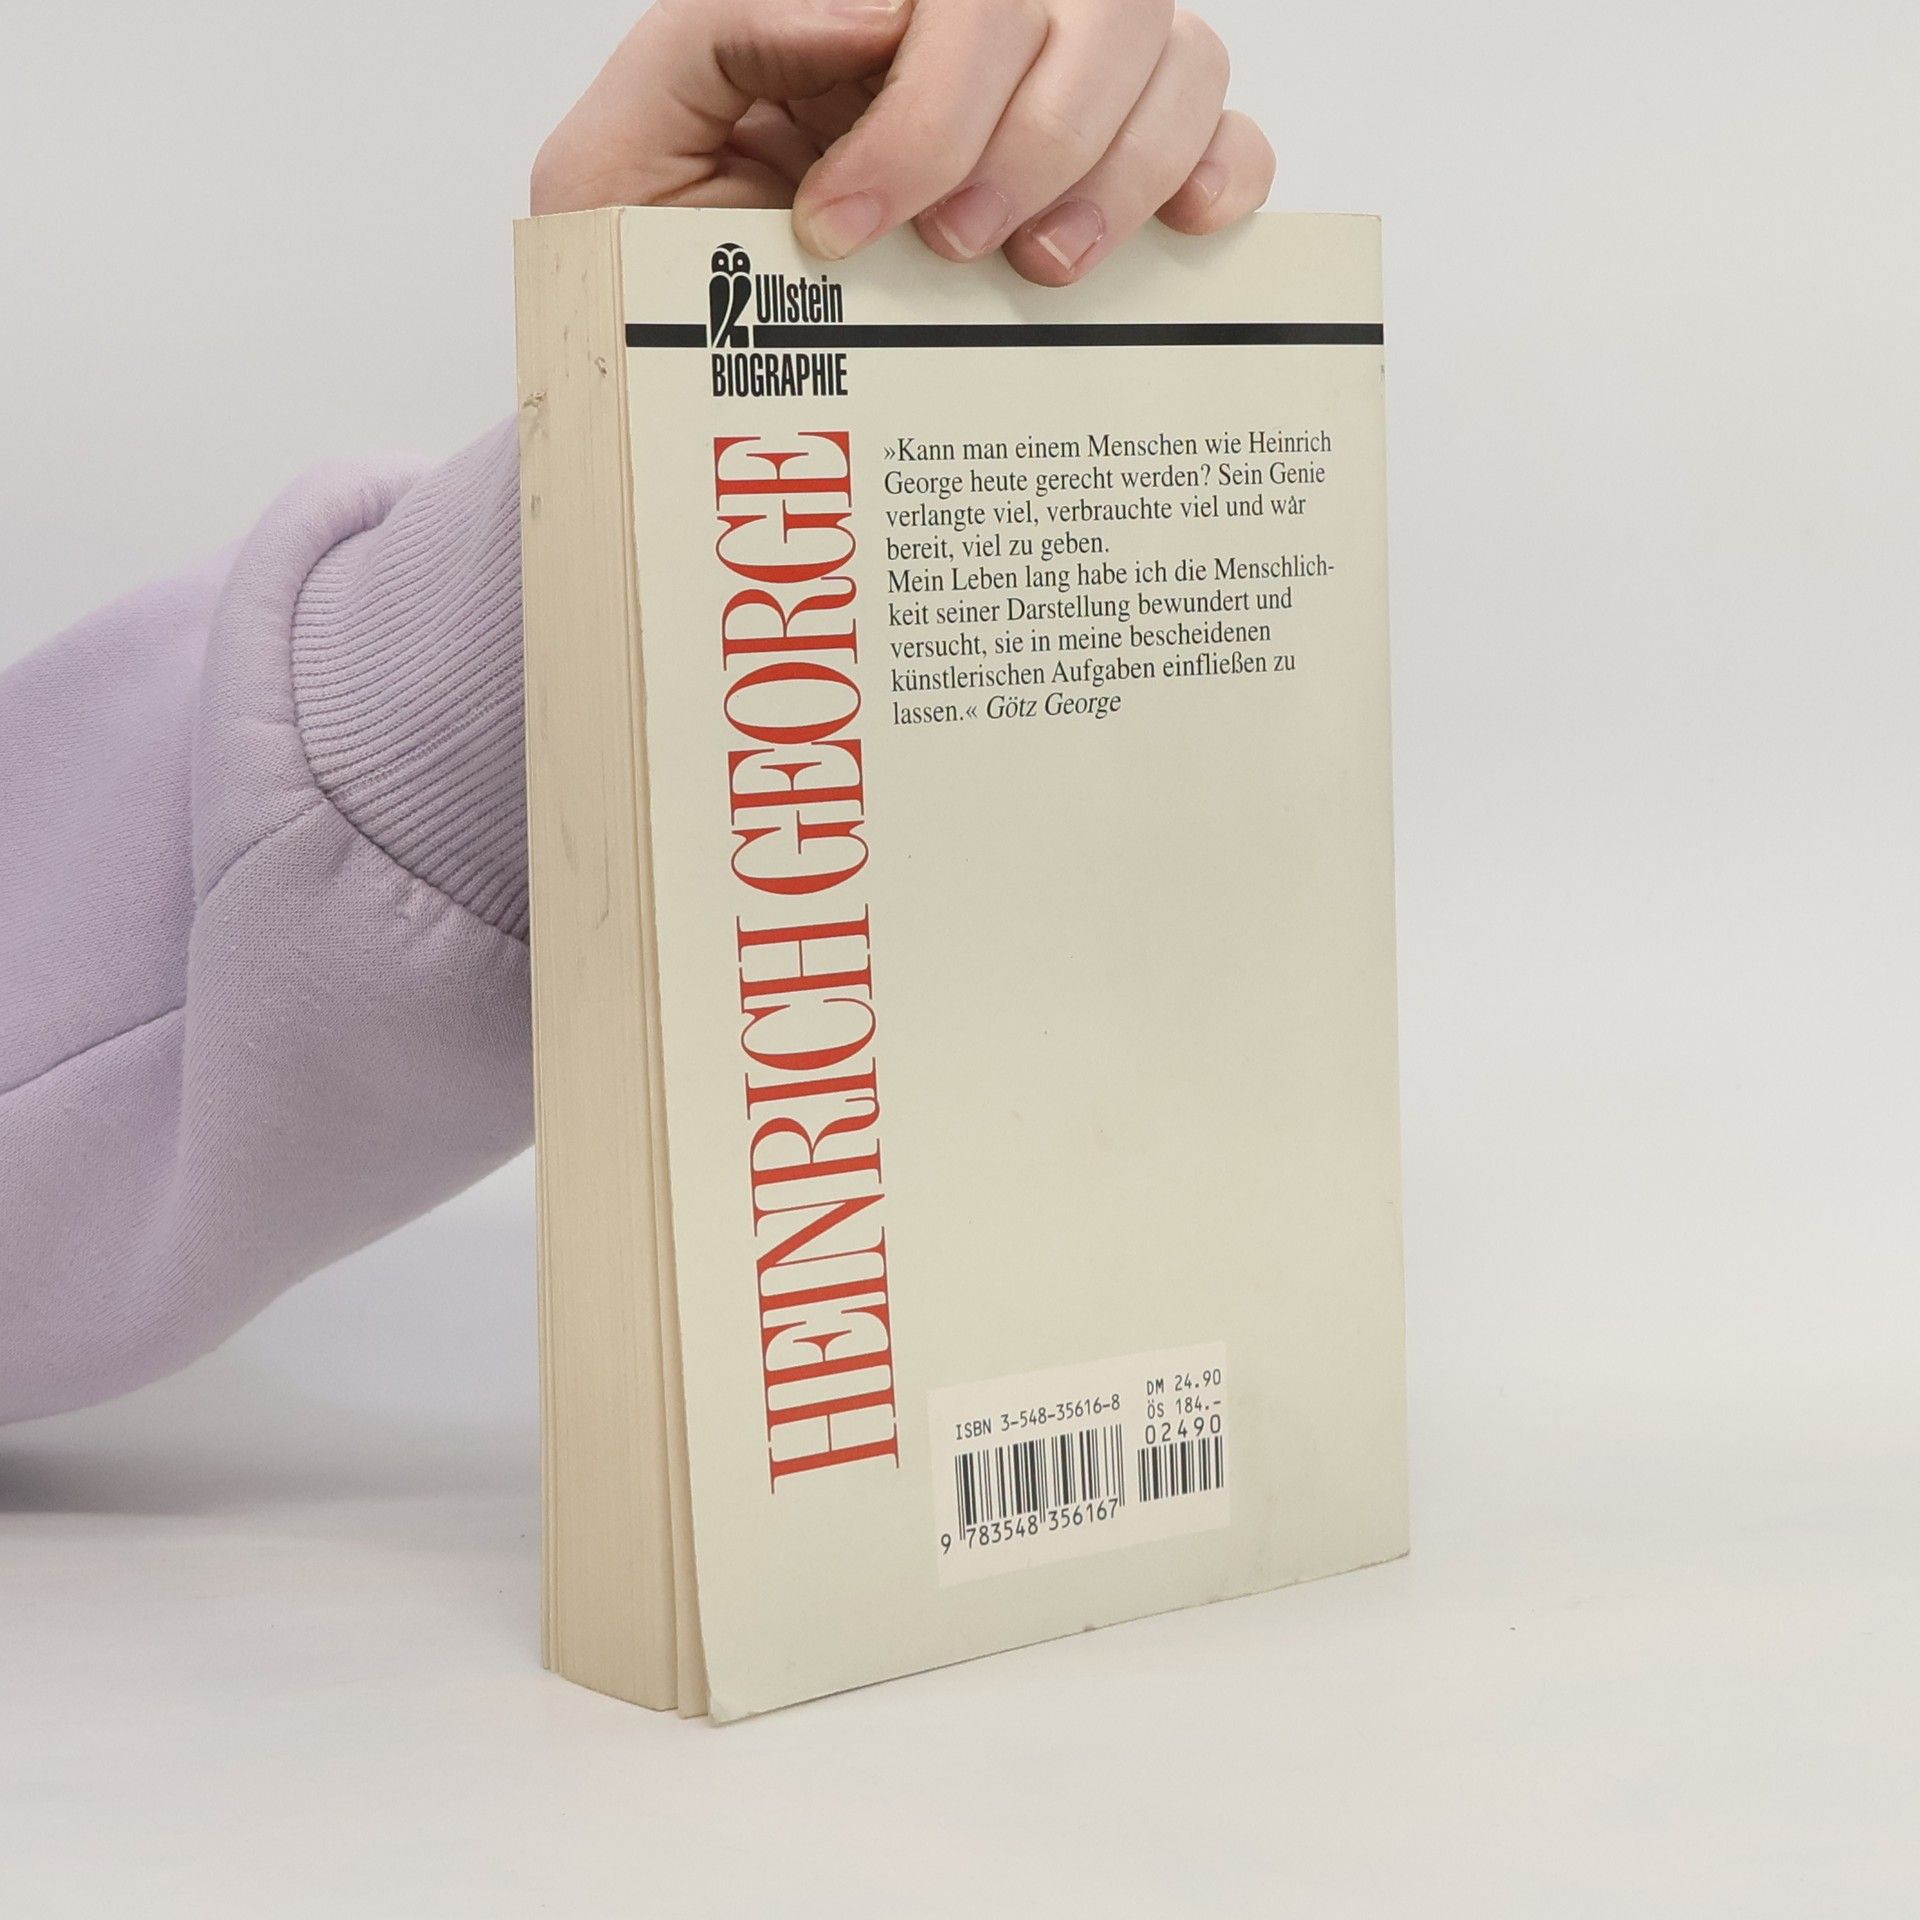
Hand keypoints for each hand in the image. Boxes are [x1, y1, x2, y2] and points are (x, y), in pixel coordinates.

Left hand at [532, 0, 1274, 285]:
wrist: (694, 369)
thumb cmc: (663, 262)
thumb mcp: (622, 147)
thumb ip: (715, 36)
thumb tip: (868, 7)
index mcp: (862, 14)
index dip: (923, 104)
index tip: (848, 223)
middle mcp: (970, 35)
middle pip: (1079, 3)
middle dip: (1016, 137)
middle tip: (946, 249)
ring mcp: (1056, 93)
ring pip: (1169, 50)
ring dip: (1112, 164)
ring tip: (1034, 270)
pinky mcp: (1122, 171)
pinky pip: (1225, 126)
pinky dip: (1219, 168)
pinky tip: (1174, 231)